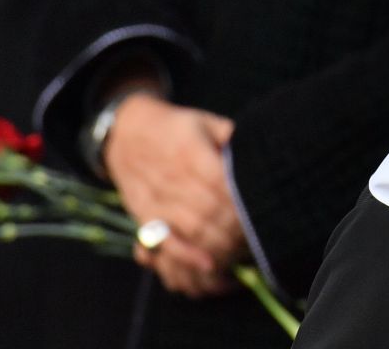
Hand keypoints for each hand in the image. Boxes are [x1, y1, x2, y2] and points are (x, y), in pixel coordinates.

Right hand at [103, 94, 244, 296]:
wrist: (126, 134)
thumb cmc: (175, 128)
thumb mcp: (205, 122)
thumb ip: (231, 136)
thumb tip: (263, 150)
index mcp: (190, 152)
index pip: (222, 184)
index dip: (243, 202)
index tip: (262, 211)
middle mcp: (172, 179)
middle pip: (210, 211)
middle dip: (237, 228)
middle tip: (258, 236)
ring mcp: (157, 201)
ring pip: (193, 230)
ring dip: (221, 245)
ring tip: (242, 251)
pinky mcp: (145, 218)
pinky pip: (165, 245)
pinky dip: (187, 258)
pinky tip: (209, 267)